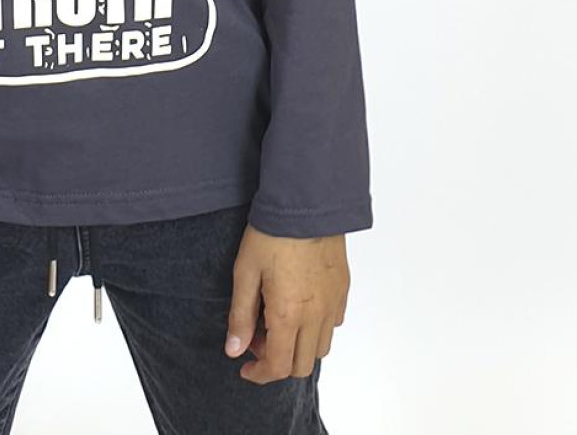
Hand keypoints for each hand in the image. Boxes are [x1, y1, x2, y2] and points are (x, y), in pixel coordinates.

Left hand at [224, 226, 348, 382]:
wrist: (306, 203)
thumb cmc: (271, 234)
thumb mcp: (245, 272)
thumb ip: (240, 315)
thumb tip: (234, 351)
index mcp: (288, 314)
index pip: (278, 366)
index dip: (259, 374)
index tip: (244, 367)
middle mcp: (316, 316)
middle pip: (301, 365)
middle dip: (277, 361)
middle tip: (257, 336)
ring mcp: (333, 303)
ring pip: (321, 348)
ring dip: (298, 346)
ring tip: (277, 319)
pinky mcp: (342, 290)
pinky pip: (333, 324)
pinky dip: (316, 328)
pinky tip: (299, 304)